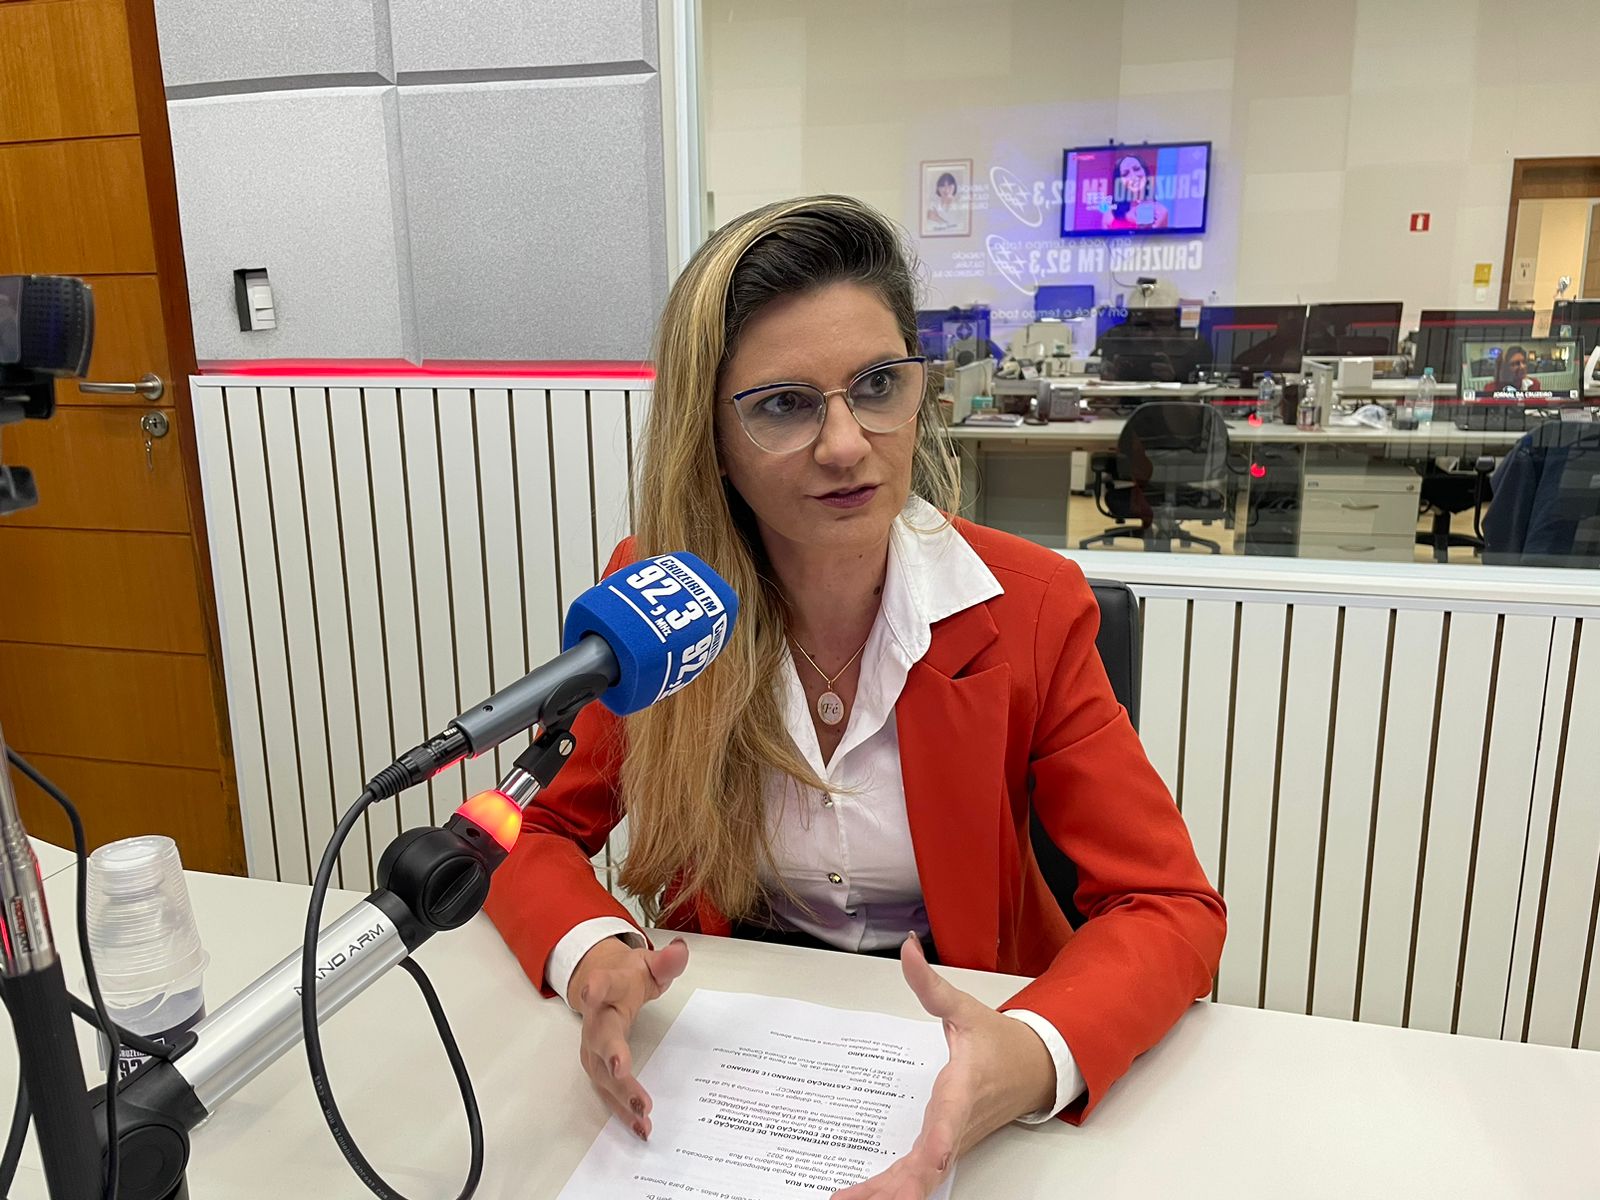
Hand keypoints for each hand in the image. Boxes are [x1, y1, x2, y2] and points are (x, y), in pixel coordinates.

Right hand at [569, 935, 688, 1140]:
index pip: (601, 984)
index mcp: (608, 988)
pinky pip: (609, 1093)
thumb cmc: (627, 977)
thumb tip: (680, 951)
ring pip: (602, 1073)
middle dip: (610, 1053)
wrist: (601, 985)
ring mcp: (593, 1048)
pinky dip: (623, 1112)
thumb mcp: (647, 963)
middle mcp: (595, 1020)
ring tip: (642, 1112)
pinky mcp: (597, 1069)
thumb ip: (665, 961)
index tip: (591, 991)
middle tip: (621, 1068)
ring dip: (620, 1093)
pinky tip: (640, 1128)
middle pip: (600, 1036)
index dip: (596, 987)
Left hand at [831, 935, 1054, 1199]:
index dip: (938, 1145)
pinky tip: (866, 1198)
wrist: (1033, 1070)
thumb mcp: (965, 1009)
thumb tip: (907, 949)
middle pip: (928, 1167)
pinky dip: (894, 1190)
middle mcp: (957, 1125)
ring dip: (889, 1194)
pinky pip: (919, 1177)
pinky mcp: (945, 1151)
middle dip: (897, 1188)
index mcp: (964, 1090)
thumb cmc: (998, 1043)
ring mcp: (952, 1143)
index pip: (951, 1121)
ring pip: (921, 1179)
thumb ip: (930, 985)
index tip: (928, 1164)